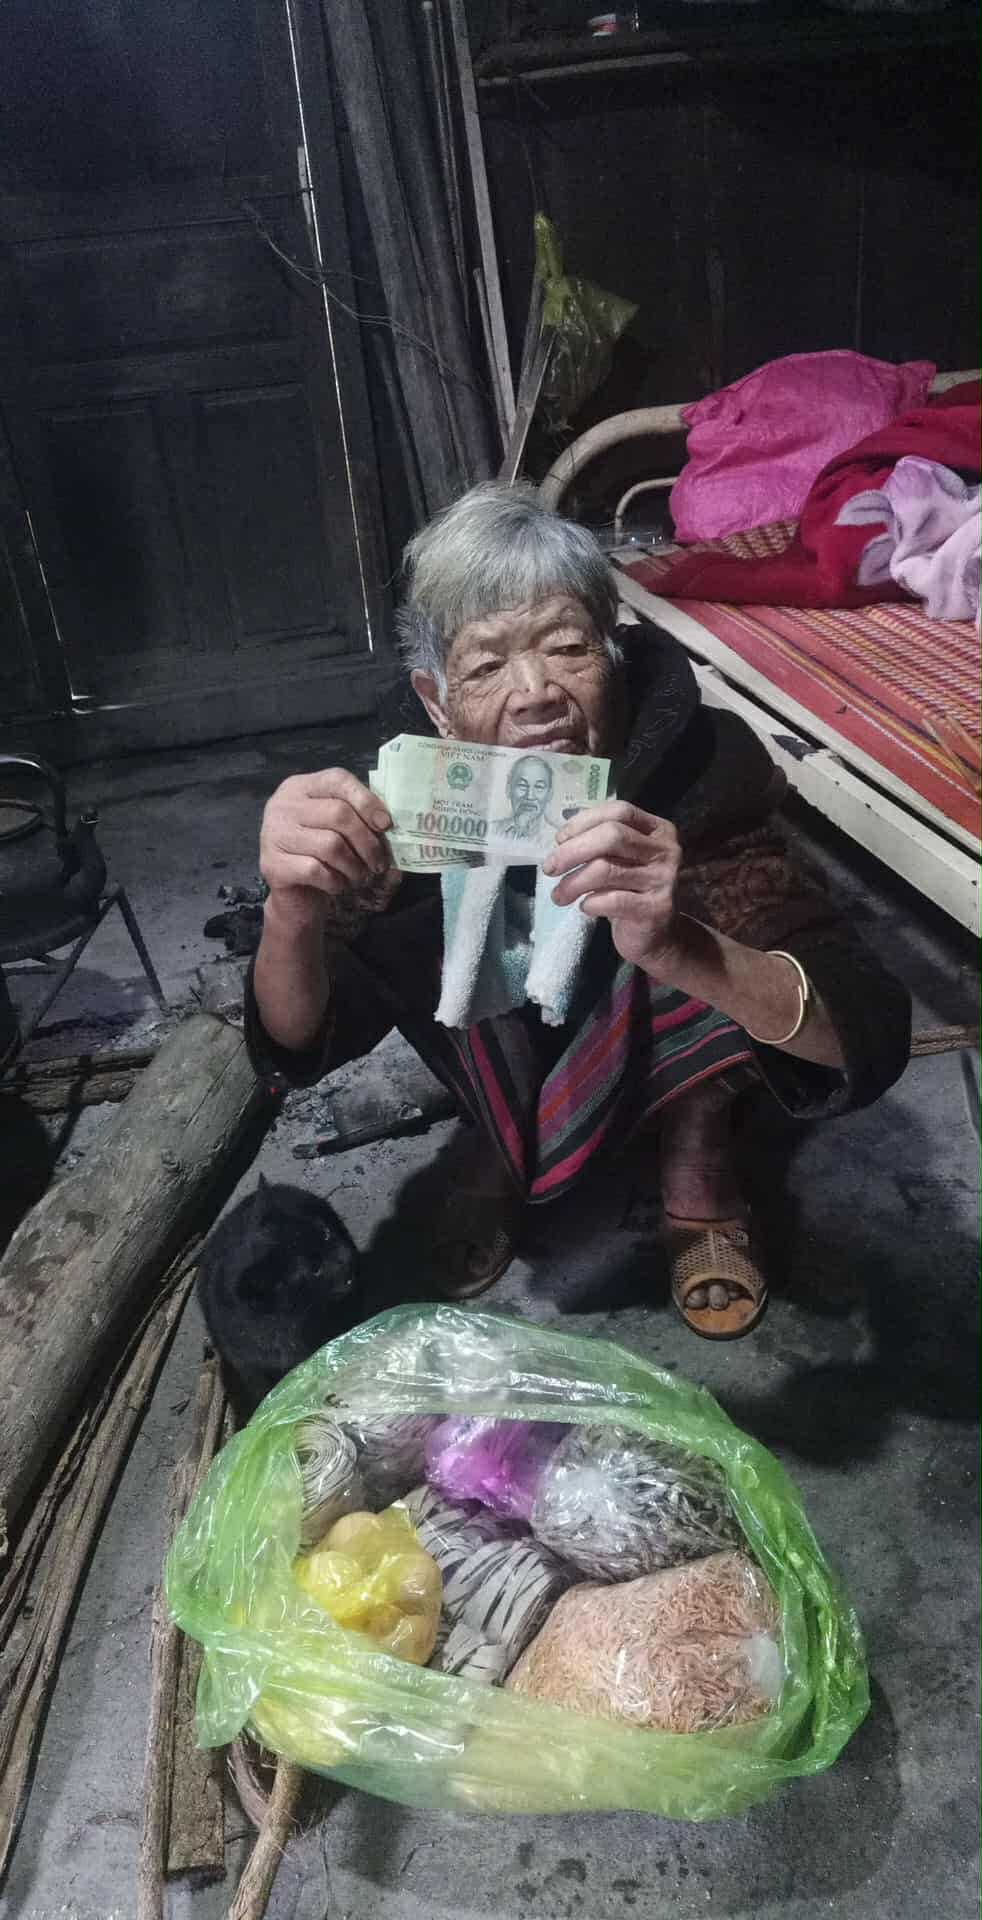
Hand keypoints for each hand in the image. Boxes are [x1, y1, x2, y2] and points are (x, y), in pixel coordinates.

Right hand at [259, 769, 392, 922]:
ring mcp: (274, 834)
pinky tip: (339, 885)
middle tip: (379, 862)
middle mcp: (283, 805)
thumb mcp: (341, 831)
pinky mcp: (273, 864)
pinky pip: (316, 870)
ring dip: (354, 865)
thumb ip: (360, 819)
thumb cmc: (323, 858)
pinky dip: (336, 881)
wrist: (296, 897)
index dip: (366, 800)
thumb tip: (387, 822)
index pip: (337, 780)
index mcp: (301, 787)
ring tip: (360, 876)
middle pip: (338, 813)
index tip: (386, 824)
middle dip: (367, 841)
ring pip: (330, 844)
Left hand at [543, 800, 682, 973]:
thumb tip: (562, 841)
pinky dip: (590, 903)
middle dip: (573, 850)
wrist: (659, 936)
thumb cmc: (633, 891)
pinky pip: (611, 900)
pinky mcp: (656, 908)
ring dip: (573, 882)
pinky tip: (585, 907)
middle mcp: (666, 851)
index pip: (619, 812)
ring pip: (606, 869)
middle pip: (612, 835)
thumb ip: (601, 844)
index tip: (560, 840)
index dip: (585, 821)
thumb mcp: (621, 861)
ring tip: (559, 896)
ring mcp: (664, 879)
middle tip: (550, 867)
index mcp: (659, 830)